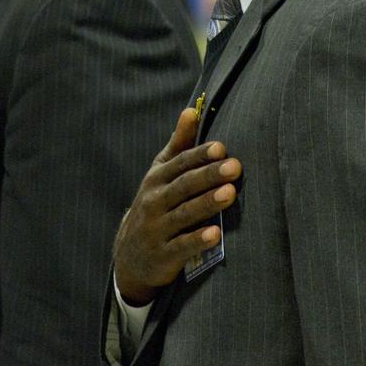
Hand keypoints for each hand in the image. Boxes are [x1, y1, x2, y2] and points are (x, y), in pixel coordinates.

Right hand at [113, 108, 242, 305]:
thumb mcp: (161, 174)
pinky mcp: (162, 255)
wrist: (130, 254)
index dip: (200, 155)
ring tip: (230, 193)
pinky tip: (215, 234)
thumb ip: (178, 144)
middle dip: (209, 175)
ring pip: (184, 214)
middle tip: (235, 167)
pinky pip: (181, 247)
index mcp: (156, 179)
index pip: (180, 163)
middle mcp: (154, 201)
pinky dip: (197, 240)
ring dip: (207, 203)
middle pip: (184, 186)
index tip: (221, 147)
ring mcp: (157, 229)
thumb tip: (192, 110)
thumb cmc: (155, 205)